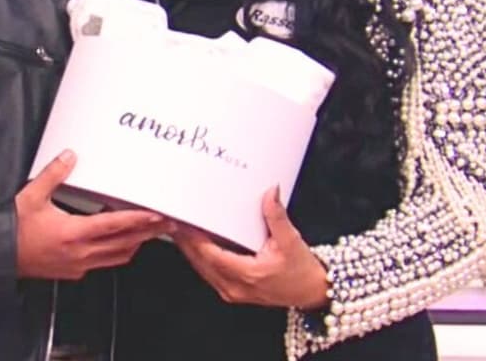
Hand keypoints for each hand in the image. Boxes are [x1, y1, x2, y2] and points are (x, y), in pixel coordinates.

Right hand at [16, 150, 174, 279]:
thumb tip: (70, 156)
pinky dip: (116, 252)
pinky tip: (118, 242)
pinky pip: (103, 263)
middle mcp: (81, 253)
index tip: (158, 214)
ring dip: (134, 244)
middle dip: (147, 233)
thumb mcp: (32, 196)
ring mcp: (78, 265)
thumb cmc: (13, 228)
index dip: (140, 220)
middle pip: (125, 244)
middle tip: (167, 224)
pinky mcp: (72, 272)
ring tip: (148, 232)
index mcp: (74, 234)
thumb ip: (54, 175)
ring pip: (116, 257)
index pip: (116, 226)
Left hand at [172, 186, 328, 308]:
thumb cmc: (301, 270)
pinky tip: (196, 245)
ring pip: (202, 269)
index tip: (183, 222)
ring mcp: (232, 291)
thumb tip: (270, 192)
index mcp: (247, 274)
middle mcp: (235, 286)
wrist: (311, 292)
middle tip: (173, 220)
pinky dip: (200, 258)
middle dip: (184, 241)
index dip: (193, 239)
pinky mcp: (233, 291)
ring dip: (190, 250)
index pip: (210, 255)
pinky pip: (209, 273)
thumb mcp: (291, 240)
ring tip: (179, 229)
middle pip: (200, 262)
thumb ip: (276, 216)